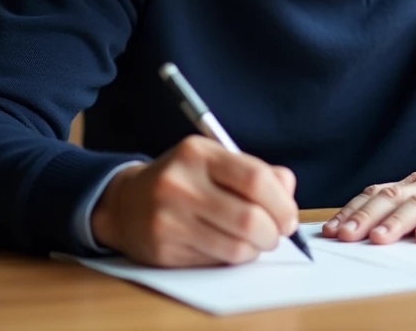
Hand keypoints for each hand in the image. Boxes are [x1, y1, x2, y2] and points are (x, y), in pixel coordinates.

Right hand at [90, 135, 298, 267]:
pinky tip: (227, 246)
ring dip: (255, 249)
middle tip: (276, 234)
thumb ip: (259, 173)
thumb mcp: (216, 161)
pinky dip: (233, 258)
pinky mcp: (164, 249)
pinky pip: (216, 261)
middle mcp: (180, 183)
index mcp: (198, 153)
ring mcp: (169, 218)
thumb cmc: (185, 180)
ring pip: (236, 247)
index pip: (255, 179)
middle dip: (273, 233)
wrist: (126, 202)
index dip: (282, 204)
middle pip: (249, 218)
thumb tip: (288, 196)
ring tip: (253, 241)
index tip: (288, 217)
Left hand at [322, 161, 415, 244]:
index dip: (353, 209)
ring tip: (379, 237)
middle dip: (365, 216)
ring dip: (396, 221)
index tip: (331, 228)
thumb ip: (405, 208)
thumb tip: (366, 228)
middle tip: (344, 234)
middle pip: (391, 198)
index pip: (377, 193)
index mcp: (415, 184)